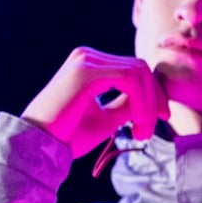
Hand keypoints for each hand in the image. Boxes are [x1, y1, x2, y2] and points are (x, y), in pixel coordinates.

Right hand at [21, 47, 167, 157]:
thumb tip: (152, 103)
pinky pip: (129, 80)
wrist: (40, 146)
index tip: (161, 118)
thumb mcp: (107, 119)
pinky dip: (141, 103)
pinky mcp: (85, 73)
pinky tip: (136, 125)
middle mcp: (87, 56)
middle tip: (153, 129)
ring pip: (137, 73)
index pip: (134, 69)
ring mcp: (86, 61)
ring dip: (148, 105)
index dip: (154, 93)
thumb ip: (127, 106)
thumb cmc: (69, 136)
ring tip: (142, 132)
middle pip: (139, 67)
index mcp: (91, 65)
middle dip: (155, 98)